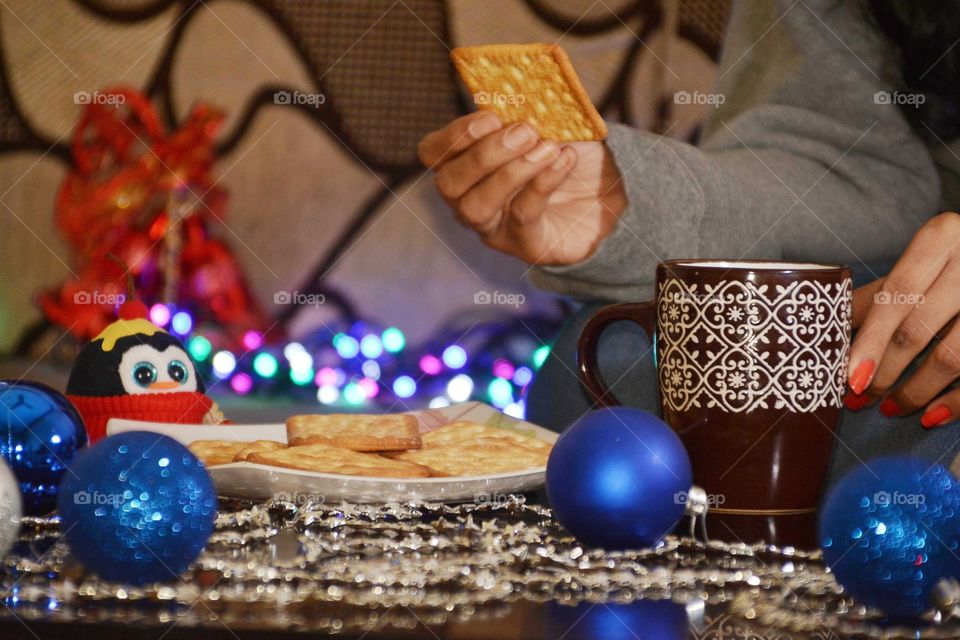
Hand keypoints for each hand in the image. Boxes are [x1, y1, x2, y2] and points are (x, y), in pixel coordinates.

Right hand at [418, 111, 626, 265]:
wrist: (608, 195)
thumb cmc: (568, 154)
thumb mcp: (549, 122)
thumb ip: (528, 104)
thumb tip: (521, 82)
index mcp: (465, 164)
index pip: (433, 152)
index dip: (454, 135)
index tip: (491, 117)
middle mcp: (468, 199)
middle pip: (448, 184)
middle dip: (483, 155)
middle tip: (525, 131)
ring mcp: (494, 227)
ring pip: (475, 207)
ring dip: (510, 173)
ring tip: (547, 148)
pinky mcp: (525, 245)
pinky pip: (522, 217)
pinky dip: (542, 184)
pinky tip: (564, 159)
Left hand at [847, 212, 959, 427]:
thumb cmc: (953, 259)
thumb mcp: (919, 261)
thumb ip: (879, 293)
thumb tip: (829, 332)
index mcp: (941, 238)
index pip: (896, 293)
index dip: (871, 338)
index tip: (850, 376)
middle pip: (919, 329)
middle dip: (884, 371)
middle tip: (859, 397)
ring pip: (953, 357)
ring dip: (916, 391)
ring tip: (889, 409)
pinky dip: (956, 402)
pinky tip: (932, 416)